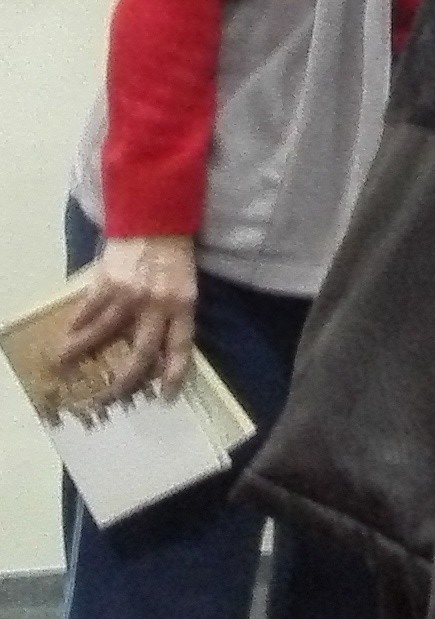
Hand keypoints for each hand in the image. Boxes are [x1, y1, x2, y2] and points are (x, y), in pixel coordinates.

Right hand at [58, 236, 197, 402]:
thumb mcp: (184, 287)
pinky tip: (68, 335)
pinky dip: (77, 325)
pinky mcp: (106, 284)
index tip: (166, 396)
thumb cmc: (174, 258)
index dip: (174, 372)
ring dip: (82, 352)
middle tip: (111, 396)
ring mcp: (129, 296)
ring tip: (66, 365)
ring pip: (104, 334)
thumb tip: (159, 347)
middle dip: (126, 379)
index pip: (180, 346)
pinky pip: (88, 312)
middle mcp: (157, 305)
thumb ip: (174, 314)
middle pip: (141, 352)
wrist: (155, 223)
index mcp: (183, 305)